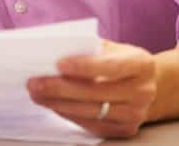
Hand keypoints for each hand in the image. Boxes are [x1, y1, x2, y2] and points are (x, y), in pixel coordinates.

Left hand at [27, 40, 157, 137]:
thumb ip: (87, 48)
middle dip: (61, 88)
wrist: (144, 85)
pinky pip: (92, 124)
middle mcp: (143, 91)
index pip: (112, 67)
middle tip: (34, 83)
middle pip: (97, 93)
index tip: (59, 64)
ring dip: (59, 104)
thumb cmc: (118, 60)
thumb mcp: (110, 47)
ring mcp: (136, 114)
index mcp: (141, 64)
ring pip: (92, 112)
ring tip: (36, 94)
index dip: (85, 66)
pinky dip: (69, 114)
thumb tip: (52, 51)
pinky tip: (52, 104)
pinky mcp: (125, 129)